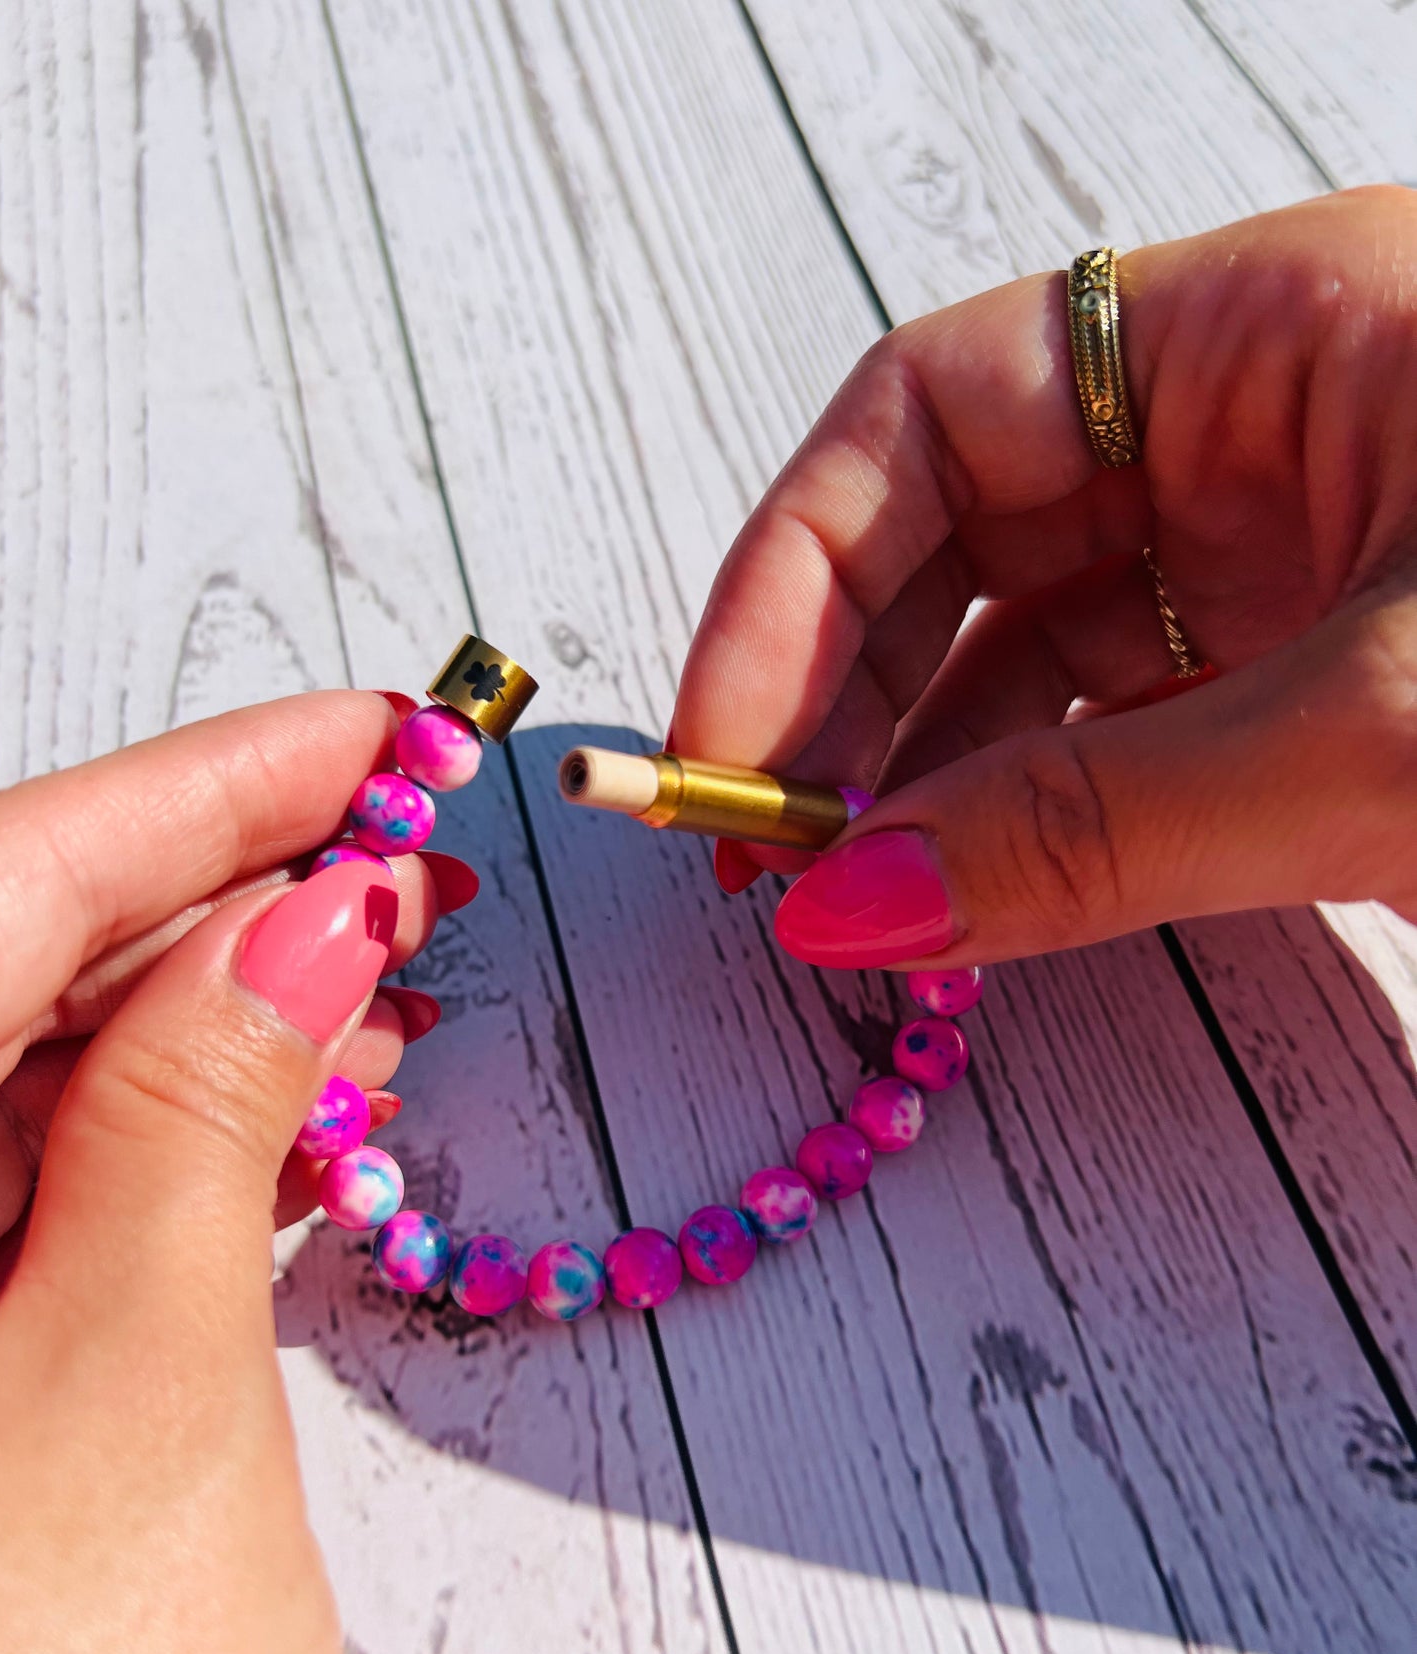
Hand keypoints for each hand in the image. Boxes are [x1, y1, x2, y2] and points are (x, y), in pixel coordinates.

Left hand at [0, 691, 464, 1653]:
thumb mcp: (140, 1404)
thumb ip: (197, 1128)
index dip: (194, 795)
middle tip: (406, 841)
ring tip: (388, 981)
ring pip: (27, 1081)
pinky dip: (175, 1141)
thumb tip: (305, 919)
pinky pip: (39, 1194)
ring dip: (209, 1019)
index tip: (371, 730)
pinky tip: (302, 1112)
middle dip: (215, 898)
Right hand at [669, 186, 1416, 966]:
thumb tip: (847, 904)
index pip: (937, 404)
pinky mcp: (1326, 683)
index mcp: (1272, 327)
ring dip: (923, 764)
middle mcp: (1263, 425)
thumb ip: (1104, 823)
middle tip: (761, 839)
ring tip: (846, 888)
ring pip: (1037, 641)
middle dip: (839, 684)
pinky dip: (1035, 812)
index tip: (723, 746)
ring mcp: (1297, 556)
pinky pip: (1128, 730)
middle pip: (963, 527)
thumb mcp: (1375, 734)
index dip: (796, 577)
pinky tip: (963, 889)